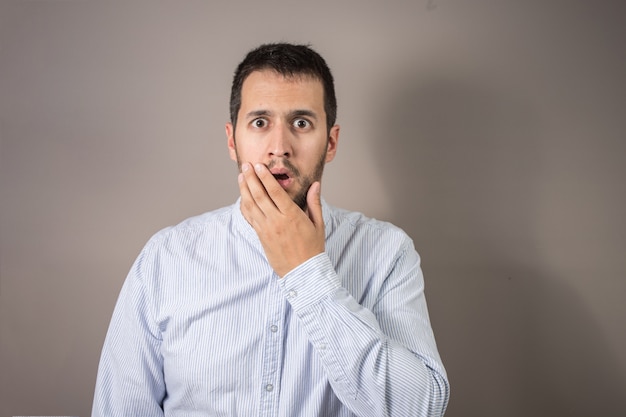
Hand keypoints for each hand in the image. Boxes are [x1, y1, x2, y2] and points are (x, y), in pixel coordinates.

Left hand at [238, 162, 324, 276]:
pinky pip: (250, 217)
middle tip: (246, 165)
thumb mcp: (318, 224)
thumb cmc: (313, 248)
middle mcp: (276, 221)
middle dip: (251, 178)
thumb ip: (314, 203)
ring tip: (241, 177)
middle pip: (259, 195)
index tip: (258, 166)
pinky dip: (244, 205)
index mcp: (292, 216)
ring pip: (251, 205)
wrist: (303, 272)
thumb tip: (316, 185)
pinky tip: (242, 196)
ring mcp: (266, 229)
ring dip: (244, 189)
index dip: (264, 177)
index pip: (274, 192)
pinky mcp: (261, 236)